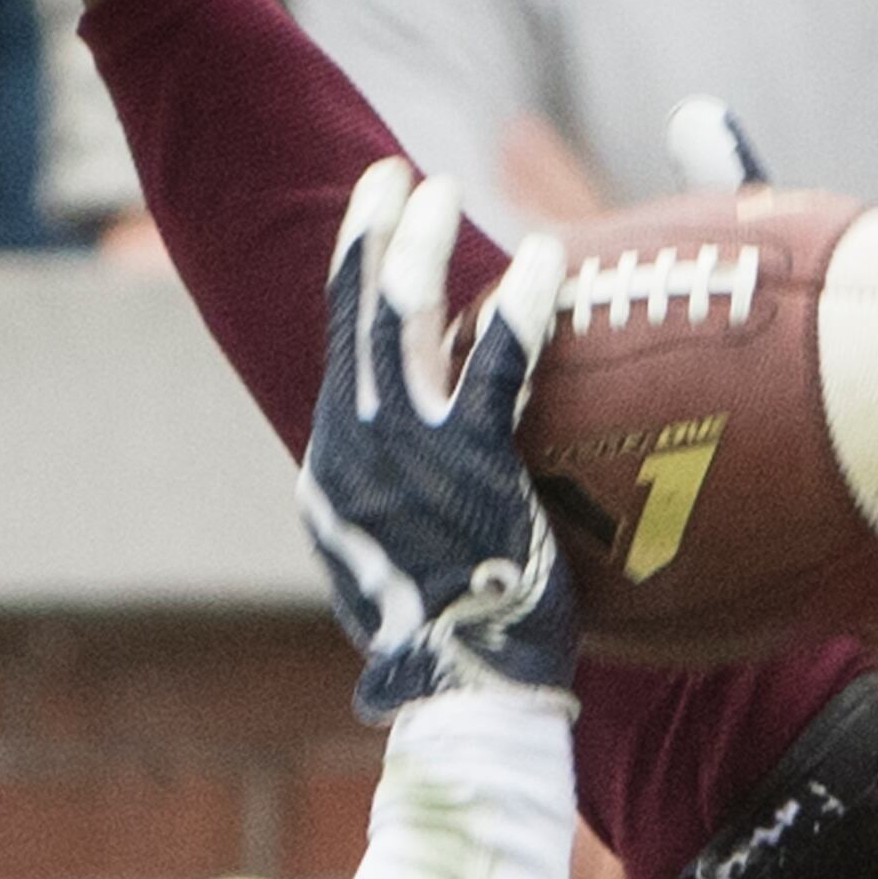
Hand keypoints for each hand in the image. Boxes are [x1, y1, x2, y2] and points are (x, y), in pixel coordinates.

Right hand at [297, 159, 573, 721]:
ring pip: (402, 316)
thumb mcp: (393, 576)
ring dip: (421, 242)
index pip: (339, 361)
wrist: (462, 699)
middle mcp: (351, 451)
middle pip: (351, 316)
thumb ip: (393, 516)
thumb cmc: (446, 653)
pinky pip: (498, 363)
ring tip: (439, 188)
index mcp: (331, 476)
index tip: (374, 240)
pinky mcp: (469, 464)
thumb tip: (402, 495)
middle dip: (367, 236)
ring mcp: (404, 453)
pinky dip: (521, 303)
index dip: (353, 291)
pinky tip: (547, 257)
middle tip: (390, 179)